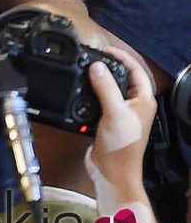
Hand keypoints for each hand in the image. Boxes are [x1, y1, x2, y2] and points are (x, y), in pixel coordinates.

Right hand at [85, 47, 157, 201]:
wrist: (112, 173)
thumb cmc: (121, 145)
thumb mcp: (114, 112)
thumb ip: (105, 87)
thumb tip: (96, 65)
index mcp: (143, 101)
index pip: (136, 71)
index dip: (122, 57)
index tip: (105, 49)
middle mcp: (134, 106)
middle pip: (124, 78)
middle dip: (110, 66)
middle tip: (93, 57)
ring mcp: (121, 114)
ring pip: (111, 89)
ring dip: (100, 79)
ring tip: (86, 70)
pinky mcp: (107, 121)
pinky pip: (100, 100)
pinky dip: (91, 93)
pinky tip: (80, 91)